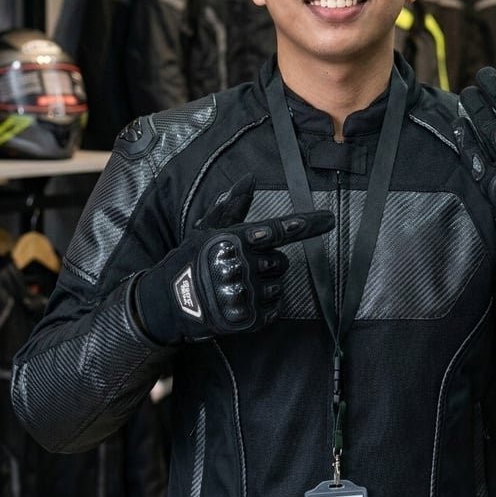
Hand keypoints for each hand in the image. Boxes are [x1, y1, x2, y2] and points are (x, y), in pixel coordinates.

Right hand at [134, 174, 334, 343]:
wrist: (165, 302)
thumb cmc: (190, 260)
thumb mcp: (208, 229)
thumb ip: (233, 205)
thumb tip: (250, 178)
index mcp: (234, 240)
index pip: (278, 230)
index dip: (306, 224)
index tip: (329, 220)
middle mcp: (241, 265)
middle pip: (282, 262)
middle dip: (269, 263)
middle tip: (245, 267)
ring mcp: (244, 293)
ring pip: (279, 285)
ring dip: (266, 286)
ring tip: (239, 286)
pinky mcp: (246, 318)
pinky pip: (274, 309)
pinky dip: (264, 307)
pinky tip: (243, 302)